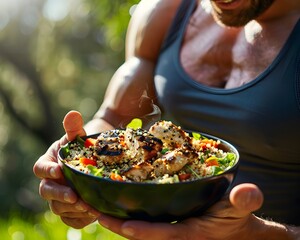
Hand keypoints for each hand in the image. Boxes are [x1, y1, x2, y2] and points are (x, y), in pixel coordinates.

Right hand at [33, 110, 99, 228]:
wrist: (97, 159)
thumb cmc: (84, 147)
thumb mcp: (79, 137)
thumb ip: (74, 128)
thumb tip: (73, 114)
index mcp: (49, 164)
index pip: (40, 168)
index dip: (47, 171)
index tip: (59, 170)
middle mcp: (51, 182)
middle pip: (47, 192)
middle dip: (59, 194)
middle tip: (74, 196)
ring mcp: (60, 197)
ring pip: (58, 208)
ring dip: (72, 209)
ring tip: (89, 207)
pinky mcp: (72, 210)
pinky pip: (71, 219)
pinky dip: (80, 219)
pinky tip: (93, 214)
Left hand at [97, 183, 263, 239]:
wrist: (234, 225)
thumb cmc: (236, 218)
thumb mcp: (241, 208)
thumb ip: (243, 201)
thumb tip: (248, 192)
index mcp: (189, 234)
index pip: (164, 234)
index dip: (145, 232)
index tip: (124, 226)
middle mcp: (173, 233)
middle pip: (141, 231)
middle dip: (118, 224)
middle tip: (94, 211)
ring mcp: (167, 227)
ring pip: (138, 224)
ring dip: (117, 216)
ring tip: (94, 203)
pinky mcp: (164, 220)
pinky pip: (143, 216)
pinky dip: (128, 209)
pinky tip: (115, 197)